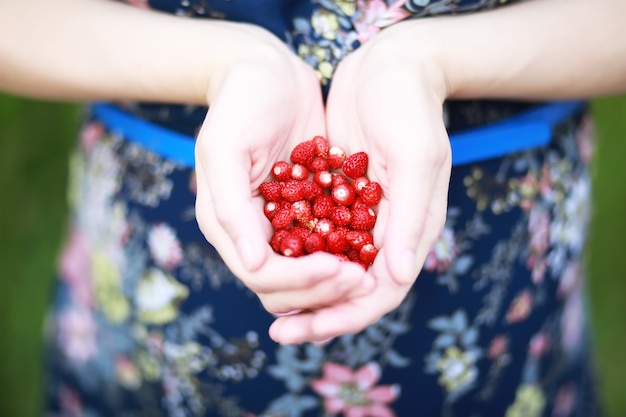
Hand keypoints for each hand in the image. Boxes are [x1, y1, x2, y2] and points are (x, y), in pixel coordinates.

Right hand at [194, 24, 372, 316]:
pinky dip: (346, 257)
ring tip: (371, 276)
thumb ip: (232, 207)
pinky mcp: (304, 211)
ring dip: (336, 283)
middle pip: (284, 288)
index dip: (301, 281)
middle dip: (323, 290)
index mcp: (226, 222)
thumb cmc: (242, 101)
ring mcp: (278, 224)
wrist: (268, 71)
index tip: (341, 270)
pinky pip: (325, 247)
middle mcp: (250, 232)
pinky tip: (373, 255)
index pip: (261, 275)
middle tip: (363, 281)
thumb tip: (253, 265)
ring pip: (306, 277)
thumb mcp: (226, 147)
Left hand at [268, 24, 451, 343]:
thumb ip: (410, 218)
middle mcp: (387, 230)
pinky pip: (315, 236)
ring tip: (269, 307)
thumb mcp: (416, 157)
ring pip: (330, 269)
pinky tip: (266, 263)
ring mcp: (362, 215)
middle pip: (352, 290)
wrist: (391, 64)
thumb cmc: (410, 106)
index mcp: (411, 229)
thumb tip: (394, 279)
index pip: (381, 292)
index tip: (308, 329)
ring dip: (302, 291)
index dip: (346, 316)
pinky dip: (295, 255)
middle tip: (280, 331)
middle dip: (317, 312)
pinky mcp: (338, 196)